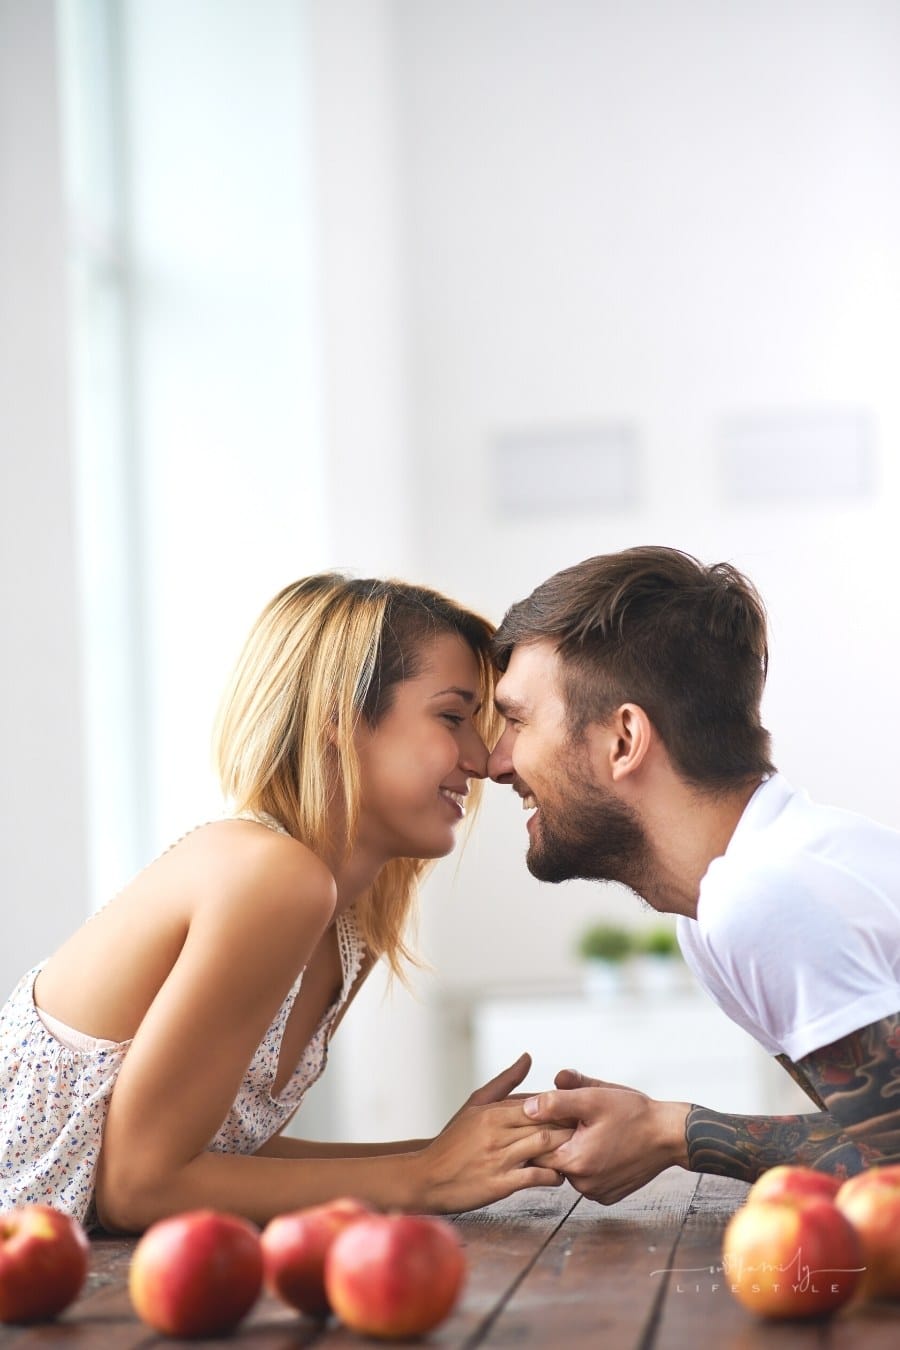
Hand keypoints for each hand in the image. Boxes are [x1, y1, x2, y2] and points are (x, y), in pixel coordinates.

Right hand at [418, 1056, 573, 1211]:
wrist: (428, 1177)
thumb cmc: (454, 1140)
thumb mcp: (475, 1105)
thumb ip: (504, 1082)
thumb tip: (528, 1056)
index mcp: (493, 1112)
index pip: (537, 1103)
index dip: (561, 1106)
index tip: (577, 1110)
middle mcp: (497, 1133)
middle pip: (545, 1123)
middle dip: (568, 1126)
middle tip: (587, 1131)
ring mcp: (499, 1159)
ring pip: (544, 1147)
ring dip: (565, 1150)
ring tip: (577, 1152)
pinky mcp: (500, 1184)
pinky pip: (535, 1176)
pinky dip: (552, 1175)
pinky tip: (559, 1175)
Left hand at [522, 1070, 690, 1204]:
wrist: (670, 1135)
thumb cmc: (634, 1114)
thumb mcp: (593, 1098)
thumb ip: (557, 1101)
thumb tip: (528, 1106)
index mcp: (575, 1163)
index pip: (536, 1150)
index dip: (537, 1129)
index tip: (548, 1113)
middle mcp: (584, 1185)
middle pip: (552, 1161)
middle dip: (557, 1138)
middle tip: (574, 1118)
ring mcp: (597, 1193)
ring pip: (570, 1169)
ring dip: (574, 1150)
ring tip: (591, 1129)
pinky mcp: (609, 1195)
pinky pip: (587, 1178)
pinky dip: (589, 1162)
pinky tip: (603, 1144)